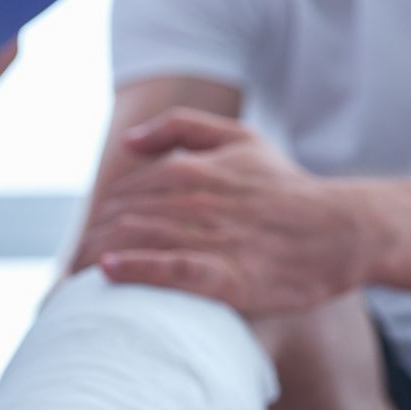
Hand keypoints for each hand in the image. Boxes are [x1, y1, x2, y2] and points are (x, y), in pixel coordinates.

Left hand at [79, 108, 377, 315]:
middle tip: (70, 269)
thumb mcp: (241, 139)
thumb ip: (182, 128)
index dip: (99, 216)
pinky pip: (168, 270)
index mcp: (193, 168)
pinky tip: (110, 273)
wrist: (340, 231)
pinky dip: (134, 269)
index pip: (124, 192)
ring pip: (136, 241)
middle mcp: (195, 200)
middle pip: (121, 218)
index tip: (87, 240)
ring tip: (75, 281)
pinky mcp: (225, 277)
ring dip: (97, 258)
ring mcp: (209, 238)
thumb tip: (129, 143)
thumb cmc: (287, 188)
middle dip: (89, 241)